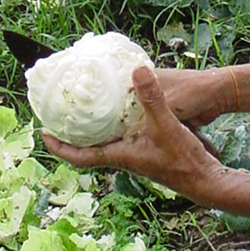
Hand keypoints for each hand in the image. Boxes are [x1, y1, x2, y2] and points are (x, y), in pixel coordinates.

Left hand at [41, 65, 226, 201]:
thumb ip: (152, 98)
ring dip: (90, 131)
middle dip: (70, 136)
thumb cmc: (183, 160)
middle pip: (87, 149)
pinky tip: (119, 112)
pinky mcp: (146, 152)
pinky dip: (112, 127)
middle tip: (56, 118)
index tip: (43, 135)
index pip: (80, 156)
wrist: (206, 180)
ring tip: (81, 111)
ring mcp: (134, 156)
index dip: (59, 147)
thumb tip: (137, 71)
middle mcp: (123, 158)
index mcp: (120, 156)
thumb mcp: (166, 125)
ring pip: (104, 143)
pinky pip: (120, 138)